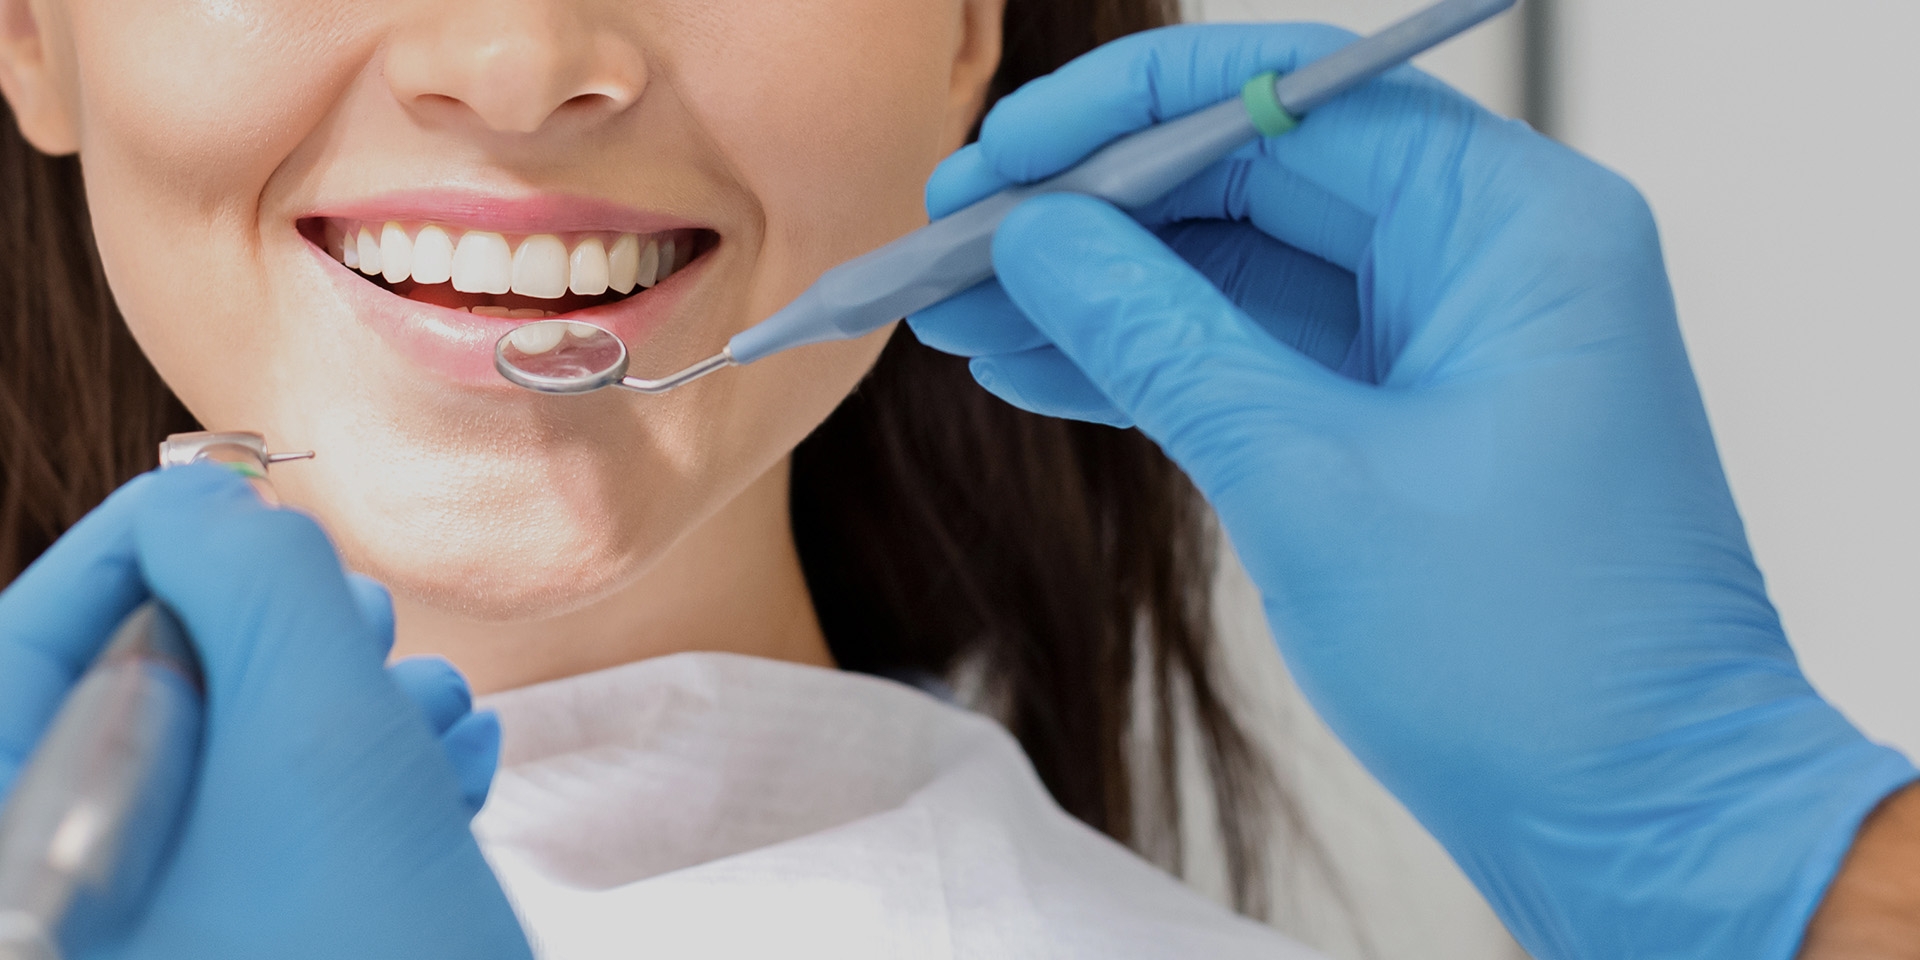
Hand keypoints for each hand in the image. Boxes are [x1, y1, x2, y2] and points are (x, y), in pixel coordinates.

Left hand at [0, 465, 529, 958]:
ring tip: (433, 703)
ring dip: (337, 713)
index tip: (229, 505)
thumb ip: (257, 580)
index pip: (18, 660)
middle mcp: (68, 916)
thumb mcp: (321, 737)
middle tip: (358, 615)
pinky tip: (447, 764)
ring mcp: (151, 952)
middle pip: (123, 719)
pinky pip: (263, 853)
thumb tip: (212, 506)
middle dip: (265, 642)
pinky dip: (352, 794)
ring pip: (215, 783)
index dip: (127, 556)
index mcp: (22, 875)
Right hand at [909, 23, 1916, 959]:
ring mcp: (1448, 335)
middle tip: (951, 241)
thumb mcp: (1307, 481)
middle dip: (1092, 213)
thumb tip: (1038, 241)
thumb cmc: (1531, 664)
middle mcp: (1489, 254)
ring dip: (1104, 293)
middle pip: (1255, 176)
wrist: (1633, 819)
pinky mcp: (1410, 414)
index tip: (997, 161)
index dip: (1119, 119)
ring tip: (963, 312)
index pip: (1287, 102)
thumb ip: (1160, 338)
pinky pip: (1262, 351)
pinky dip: (1156, 361)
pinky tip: (1040, 366)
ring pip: (1244, 268)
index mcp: (1512, 225)